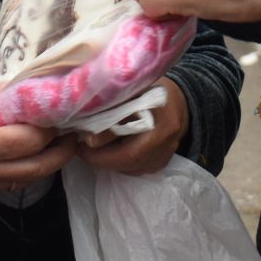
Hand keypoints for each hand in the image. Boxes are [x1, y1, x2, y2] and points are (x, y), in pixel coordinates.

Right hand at [0, 80, 77, 197]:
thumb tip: (17, 88)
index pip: (31, 140)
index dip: (52, 126)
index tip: (65, 110)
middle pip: (38, 167)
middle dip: (62, 151)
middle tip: (77, 132)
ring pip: (26, 180)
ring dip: (46, 163)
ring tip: (60, 142)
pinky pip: (8, 184)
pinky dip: (25, 170)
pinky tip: (29, 153)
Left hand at [74, 79, 188, 175]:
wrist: (179, 100)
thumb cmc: (153, 91)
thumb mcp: (134, 94)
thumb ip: (114, 113)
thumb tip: (89, 138)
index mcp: (162, 129)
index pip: (128, 154)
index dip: (101, 155)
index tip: (81, 147)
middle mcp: (166, 148)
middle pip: (127, 164)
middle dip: (101, 159)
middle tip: (83, 149)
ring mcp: (165, 158)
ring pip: (129, 169)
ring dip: (109, 160)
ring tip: (95, 147)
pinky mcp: (161, 163)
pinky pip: (135, 168)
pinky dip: (120, 161)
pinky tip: (113, 148)